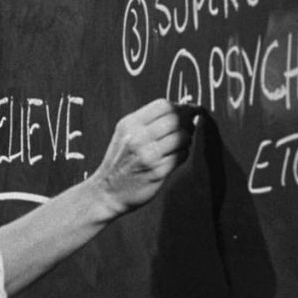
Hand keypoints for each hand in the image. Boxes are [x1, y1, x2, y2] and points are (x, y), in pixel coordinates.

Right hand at [88, 99, 191, 218]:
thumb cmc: (120, 162)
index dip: (181, 106)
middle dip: (188, 121)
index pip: (163, 105)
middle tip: (190, 125)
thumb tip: (183, 111)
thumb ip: (147, 122)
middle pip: (175, 119)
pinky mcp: (159, 171)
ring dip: (186, 139)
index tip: (190, 110)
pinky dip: (183, 153)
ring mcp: (149, 155)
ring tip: (180, 143)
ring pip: (182, 136)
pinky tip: (175, 156)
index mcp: (129, 125)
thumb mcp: (125, 135)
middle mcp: (138, 137)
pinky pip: (182, 155)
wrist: (107, 191)